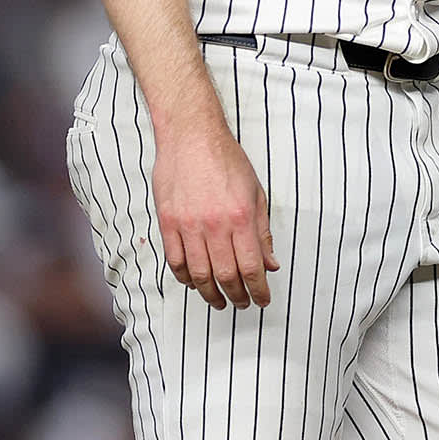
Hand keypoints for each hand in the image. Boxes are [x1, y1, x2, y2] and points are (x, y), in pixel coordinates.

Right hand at [152, 121, 279, 309]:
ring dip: (210, 293)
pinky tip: (194, 282)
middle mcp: (214, 225)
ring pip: (199, 274)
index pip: (251, 267)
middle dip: (237, 296)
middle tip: (243, 304)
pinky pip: (175, 260)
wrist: (192, 136)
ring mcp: (188, 225)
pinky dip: (185, 277)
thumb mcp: (256, 192)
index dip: (258, 290)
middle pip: (225, 276)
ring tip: (220, 301)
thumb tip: (271, 264)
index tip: (262, 299)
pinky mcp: (167, 222)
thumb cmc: (227, 160)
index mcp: (241, 217)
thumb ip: (262, 232)